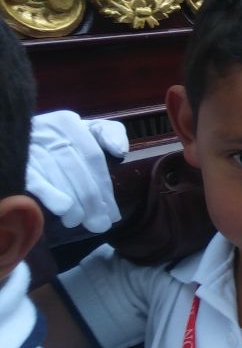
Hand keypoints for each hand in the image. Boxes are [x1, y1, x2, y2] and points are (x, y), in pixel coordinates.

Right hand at [25, 111, 127, 232]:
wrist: (16, 138)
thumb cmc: (61, 138)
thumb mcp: (87, 129)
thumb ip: (110, 133)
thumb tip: (120, 151)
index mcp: (67, 122)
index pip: (93, 157)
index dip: (105, 185)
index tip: (113, 212)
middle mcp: (47, 131)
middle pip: (76, 169)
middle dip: (91, 200)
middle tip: (100, 225)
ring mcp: (28, 146)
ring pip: (56, 176)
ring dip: (72, 202)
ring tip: (80, 221)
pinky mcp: (15, 161)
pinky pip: (33, 180)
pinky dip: (49, 194)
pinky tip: (63, 209)